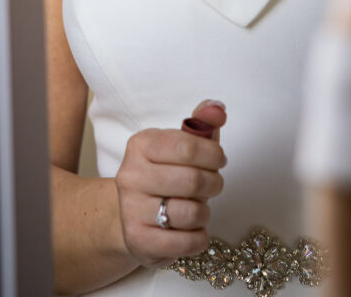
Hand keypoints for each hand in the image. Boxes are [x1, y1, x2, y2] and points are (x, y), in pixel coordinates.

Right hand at [115, 99, 226, 267]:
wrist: (132, 214)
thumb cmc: (165, 174)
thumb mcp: (182, 144)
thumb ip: (202, 123)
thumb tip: (218, 108)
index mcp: (141, 144)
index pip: (187, 146)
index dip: (213, 154)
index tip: (219, 159)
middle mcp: (131, 175)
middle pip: (192, 180)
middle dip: (214, 183)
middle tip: (214, 184)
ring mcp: (131, 210)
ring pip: (190, 212)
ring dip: (205, 212)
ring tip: (199, 208)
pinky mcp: (138, 241)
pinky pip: (184, 243)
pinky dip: (198, 238)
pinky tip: (193, 229)